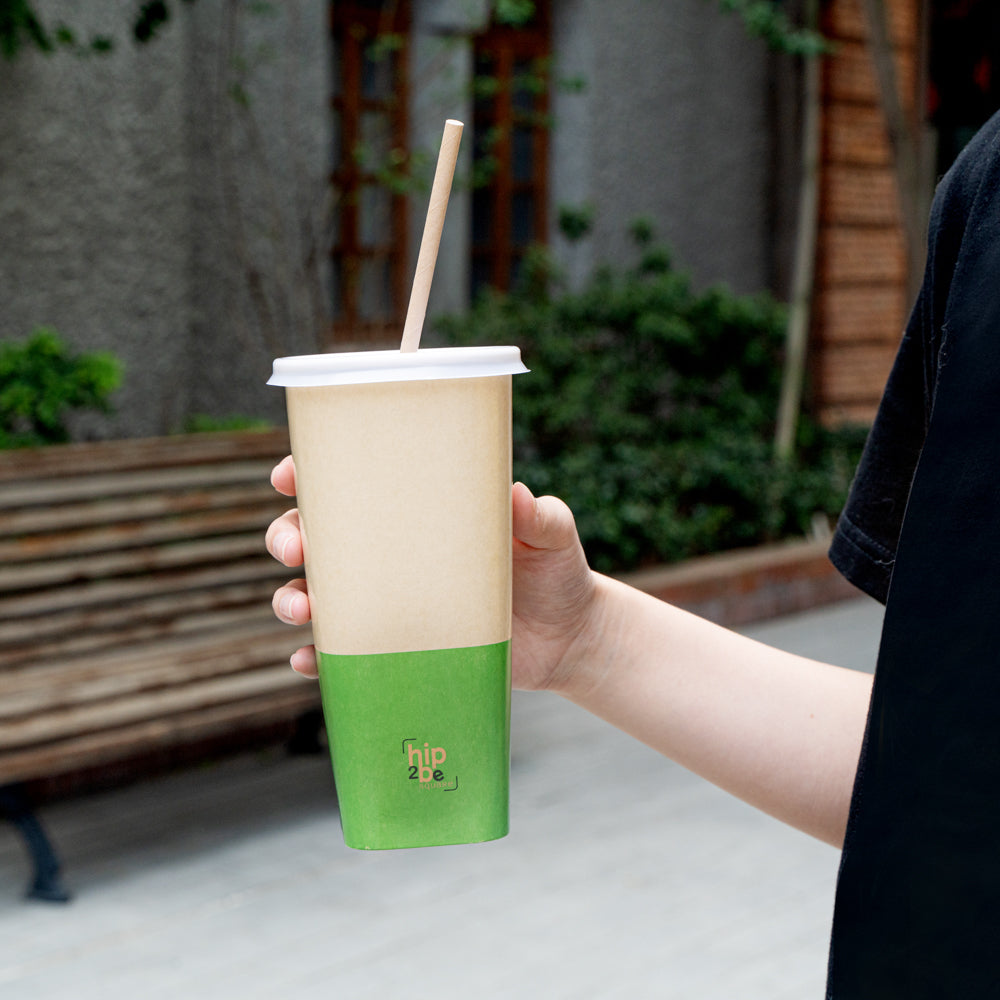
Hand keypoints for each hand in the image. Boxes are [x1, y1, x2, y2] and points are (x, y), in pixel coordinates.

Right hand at [265, 457, 599, 690]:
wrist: (569, 640)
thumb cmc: (557, 573)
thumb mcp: (553, 536)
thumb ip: (540, 516)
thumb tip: (518, 496)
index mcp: (422, 514)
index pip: (354, 486)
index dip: (310, 475)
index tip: (288, 476)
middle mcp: (395, 556)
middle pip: (318, 538)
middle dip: (288, 536)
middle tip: (295, 548)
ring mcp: (392, 604)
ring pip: (318, 596)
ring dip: (292, 598)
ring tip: (301, 608)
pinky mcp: (399, 650)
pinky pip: (343, 657)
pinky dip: (317, 660)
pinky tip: (308, 662)